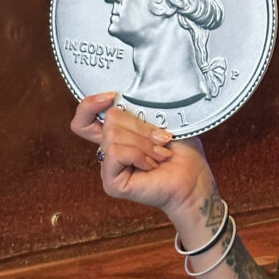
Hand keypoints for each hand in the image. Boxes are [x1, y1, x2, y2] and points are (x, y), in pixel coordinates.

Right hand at [71, 92, 212, 216]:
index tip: (111, 96)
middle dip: (141, 127)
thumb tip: (118, 98)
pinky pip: (115, 153)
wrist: (194, 179)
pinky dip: (138, 155)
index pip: (84, 118)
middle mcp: (109, 150)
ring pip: (113, 135)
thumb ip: (138, 109)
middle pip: (109, 119)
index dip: (89, 105)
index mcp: (118, 134)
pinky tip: (151, 165)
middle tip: (162, 140)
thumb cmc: (182, 151)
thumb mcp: (160, 120)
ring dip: (144, 143)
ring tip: (160, 154)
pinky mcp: (111, 182)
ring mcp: (109, 167)